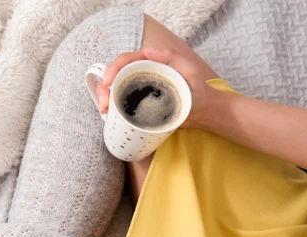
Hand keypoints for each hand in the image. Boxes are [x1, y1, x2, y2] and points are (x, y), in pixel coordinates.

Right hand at [97, 47, 215, 128]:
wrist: (202, 112)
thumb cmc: (198, 90)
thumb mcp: (190, 71)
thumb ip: (173, 58)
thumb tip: (148, 51)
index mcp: (150, 63)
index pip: (125, 60)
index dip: (112, 70)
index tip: (108, 83)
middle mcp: (141, 74)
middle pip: (115, 76)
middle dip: (103, 88)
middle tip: (104, 105)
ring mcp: (139, 90)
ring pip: (114, 90)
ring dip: (104, 99)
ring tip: (105, 111)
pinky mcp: (139, 105)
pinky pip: (121, 104)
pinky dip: (111, 109)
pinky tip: (108, 116)